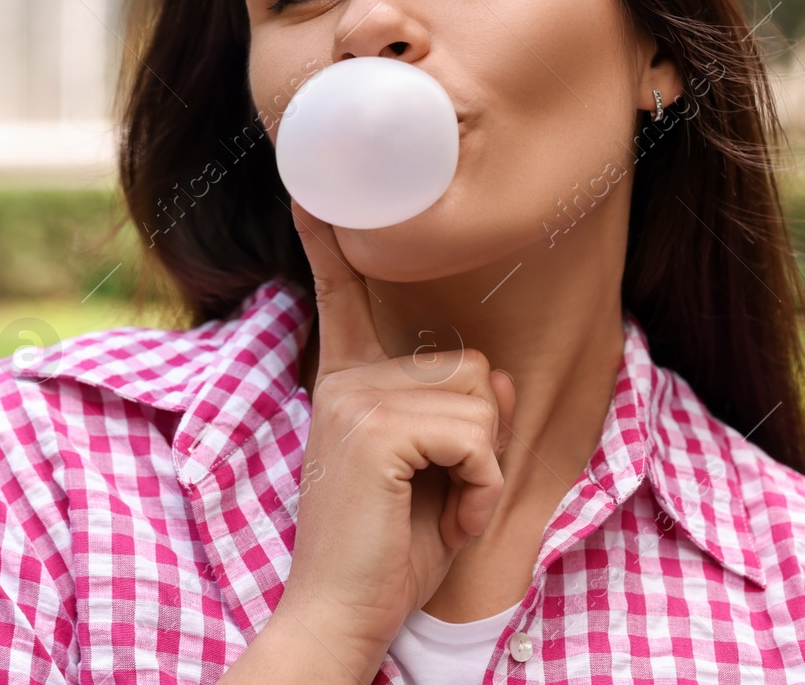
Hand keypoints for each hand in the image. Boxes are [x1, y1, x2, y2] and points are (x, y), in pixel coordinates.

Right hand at [274, 202, 515, 669]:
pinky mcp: (376, 428)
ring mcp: (357, 399)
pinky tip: (444, 517)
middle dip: (481, 440)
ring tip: (439, 507)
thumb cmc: (386, 552)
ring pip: (480, 400)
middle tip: (440, 493)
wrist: (340, 615)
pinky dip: (480, 487)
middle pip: (469, 366)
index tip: (311, 190)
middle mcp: (346, 381)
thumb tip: (493, 374)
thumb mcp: (437, 475)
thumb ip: (463, 417)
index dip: (328, 243)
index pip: (343, 299)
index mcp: (347, 384)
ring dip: (483, 468)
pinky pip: (476, 436)